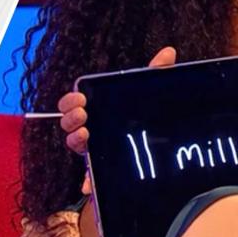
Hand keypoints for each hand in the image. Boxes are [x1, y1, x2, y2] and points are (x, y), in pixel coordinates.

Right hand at [57, 47, 176, 194]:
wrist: (159, 151)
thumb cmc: (146, 116)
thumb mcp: (151, 94)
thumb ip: (156, 73)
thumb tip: (169, 51)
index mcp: (97, 109)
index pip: (72, 103)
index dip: (70, 100)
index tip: (81, 97)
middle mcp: (92, 129)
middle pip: (69, 123)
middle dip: (70, 117)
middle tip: (83, 113)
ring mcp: (96, 150)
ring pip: (75, 146)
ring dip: (74, 139)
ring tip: (86, 134)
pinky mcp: (103, 170)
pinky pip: (91, 178)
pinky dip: (88, 181)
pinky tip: (88, 185)